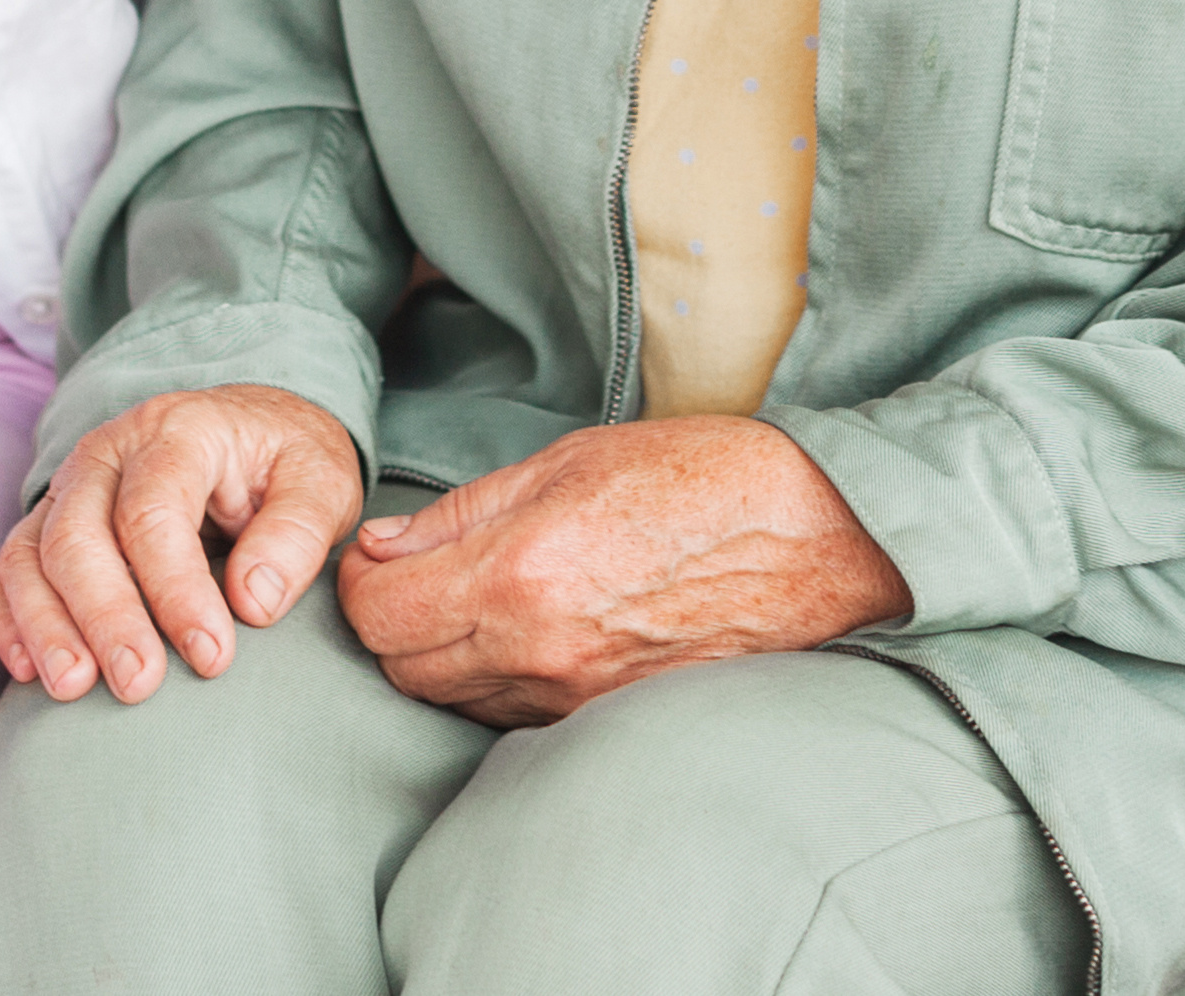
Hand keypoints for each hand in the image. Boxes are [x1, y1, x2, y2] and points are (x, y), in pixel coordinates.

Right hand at [0, 386, 366, 704]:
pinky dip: (7, 619)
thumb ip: (296, 534)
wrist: (247, 432)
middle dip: (105, 616)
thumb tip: (253, 602)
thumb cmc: (283, 465)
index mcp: (177, 432)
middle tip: (139, 686)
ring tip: (72, 688)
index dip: (176, 589)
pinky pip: (5, 570)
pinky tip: (29, 670)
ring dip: (46, 624)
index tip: (212, 656)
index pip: (154, 510)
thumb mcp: (322, 480)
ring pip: (30, 553)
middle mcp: (107, 453)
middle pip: (79, 533)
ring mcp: (68, 488)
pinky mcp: (46, 525)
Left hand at [328, 418, 909, 726]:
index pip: (375, 614)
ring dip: (445, 655)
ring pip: (454, 701)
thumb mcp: (571, 461)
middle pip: (402, 669)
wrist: (825, 546)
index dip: (359, 580)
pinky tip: (532, 634)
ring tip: (485, 597)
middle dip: (393, 620)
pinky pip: (514, 717)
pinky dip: (499, 683)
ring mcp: (576, 700)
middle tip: (422, 573)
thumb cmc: (704, 482)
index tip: (380, 554)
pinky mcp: (607, 723)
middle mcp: (540, 653)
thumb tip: (381, 547)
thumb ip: (463, 512)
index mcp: (520, 575)